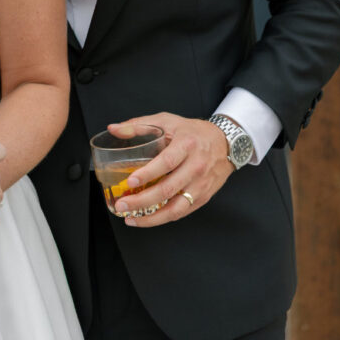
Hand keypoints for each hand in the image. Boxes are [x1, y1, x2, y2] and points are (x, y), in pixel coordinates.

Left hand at [107, 113, 232, 226]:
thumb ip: (139, 125)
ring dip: (152, 217)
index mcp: (186, 145)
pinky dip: (163, 218)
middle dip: (142, 201)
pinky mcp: (203, 197)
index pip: (166, 162)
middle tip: (122, 205)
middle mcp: (196, 167)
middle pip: (168, 189)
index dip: (148, 174)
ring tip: (131, 219)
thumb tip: (113, 129)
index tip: (130, 182)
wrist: (225, 143)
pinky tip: (148, 219)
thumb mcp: (167, 121)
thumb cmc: (192, 131)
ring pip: (176, 208)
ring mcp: (201, 185)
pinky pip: (182, 212)